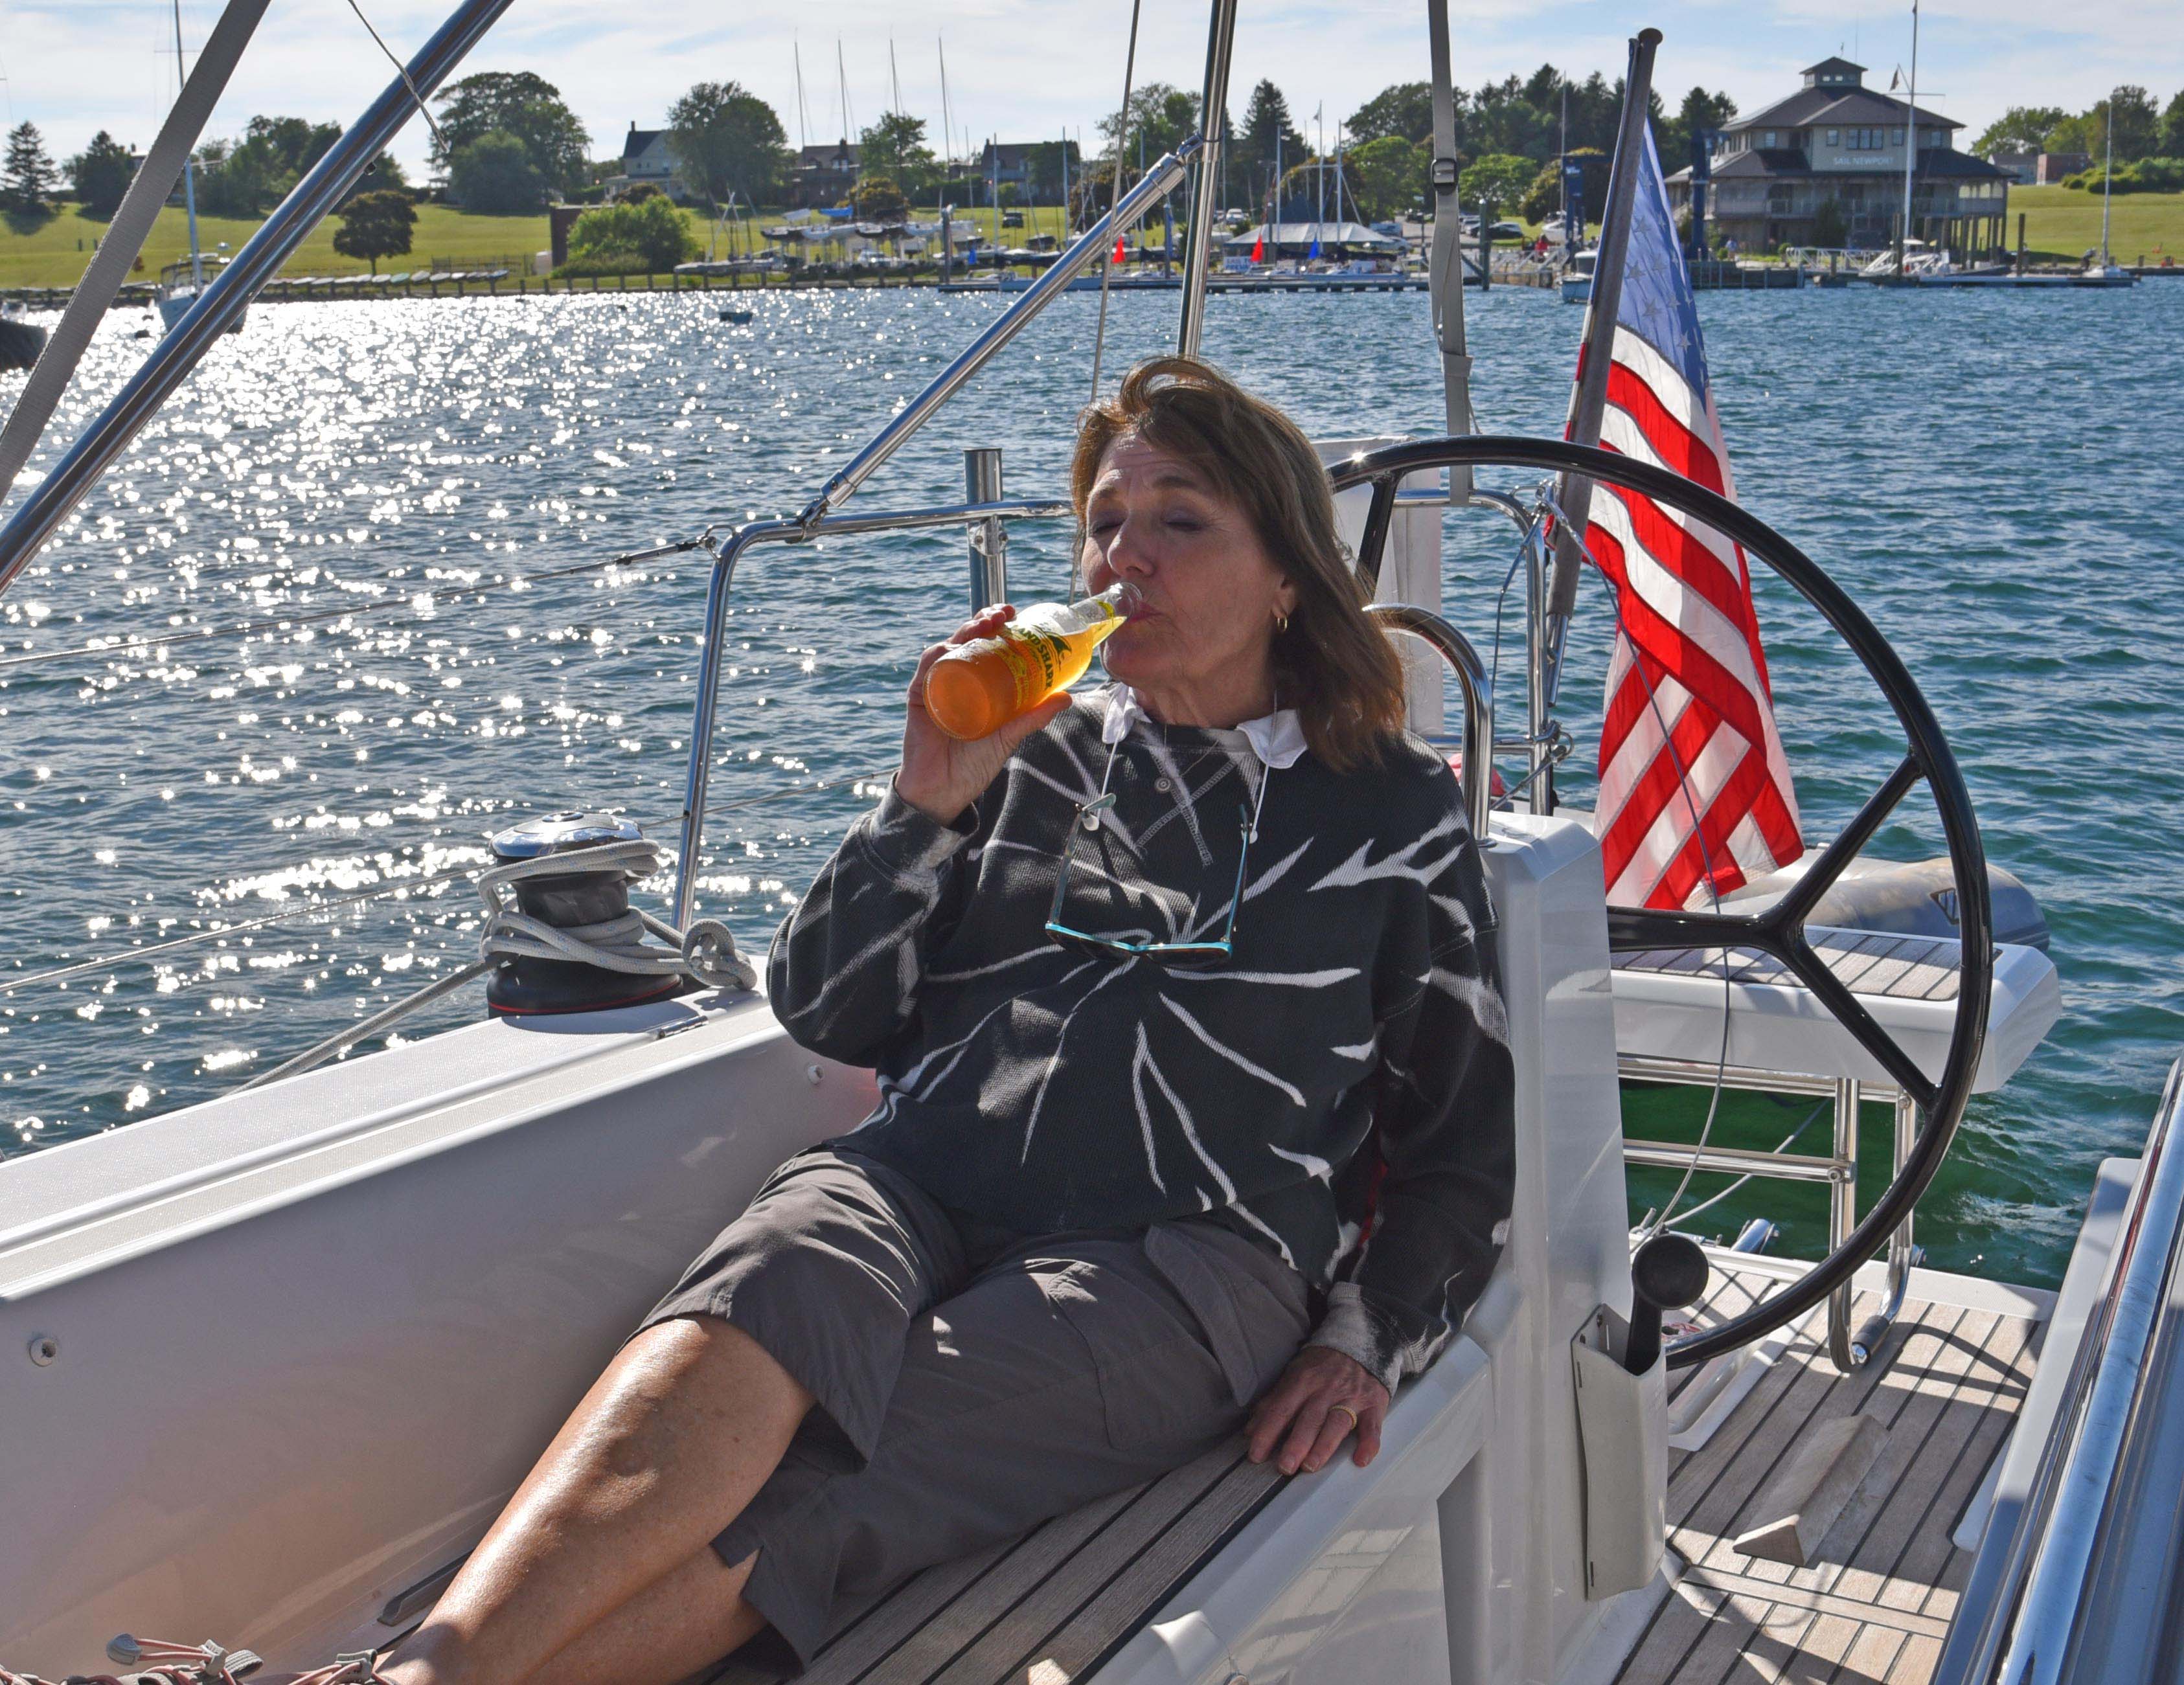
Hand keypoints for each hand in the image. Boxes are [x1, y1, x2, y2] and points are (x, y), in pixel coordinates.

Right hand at [896, 605, 1070, 825]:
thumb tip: (1067, 696)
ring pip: (947, 648)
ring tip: (985, 625)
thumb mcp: (1009, 736)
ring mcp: (935, 687)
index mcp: (975, 684)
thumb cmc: (973, 764)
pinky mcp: (919, 697)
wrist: (944, 791)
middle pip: (966, 641)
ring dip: (964, 632)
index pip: (984, 646)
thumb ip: (1033, 717)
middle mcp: (955, 680)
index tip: (1015, 613)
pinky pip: (927, 669)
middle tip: (1003, 613)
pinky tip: (953, 648)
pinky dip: (939, 655)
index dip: (997, 626)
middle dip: (983, 620)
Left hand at [1246, 1346, 1389, 1473]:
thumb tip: (1251, 1430)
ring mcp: (1351, 1397)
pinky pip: (1372, 1426)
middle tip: (1284, 1466)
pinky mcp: (1373, 1404)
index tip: (1256, 1454)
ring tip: (1311, 1465)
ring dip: (1323, 1446)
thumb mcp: (1295, 1373)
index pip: (1281, 1410)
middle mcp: (1326, 1390)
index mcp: (1303, 1381)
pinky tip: (1360, 1460)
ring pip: (1336, 1424)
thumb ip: (1274, 1402)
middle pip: (1309, 1419)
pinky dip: (1368, 1444)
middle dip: (1295, 1444)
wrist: (1362, 1343)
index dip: (1267, 1432)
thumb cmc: (1323, 1365)